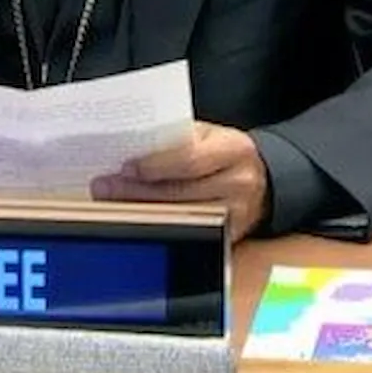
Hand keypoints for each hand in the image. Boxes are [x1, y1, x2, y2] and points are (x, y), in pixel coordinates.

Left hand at [90, 122, 268, 241]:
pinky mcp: (228, 238)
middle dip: (136, 191)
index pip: (189, 160)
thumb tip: (133, 148)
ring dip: (139, 210)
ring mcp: (235, 216)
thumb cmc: (228, 152)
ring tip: (110, 202)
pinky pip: (187, 233)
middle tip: (103, 187)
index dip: (154, 166)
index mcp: (234, 151)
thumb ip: (178, 139)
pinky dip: (157, 225)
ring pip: (179, 217)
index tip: (124, 167)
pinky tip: (134, 216)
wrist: (267, 179)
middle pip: (179, 194)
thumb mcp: (210, 134)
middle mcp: (238, 185)